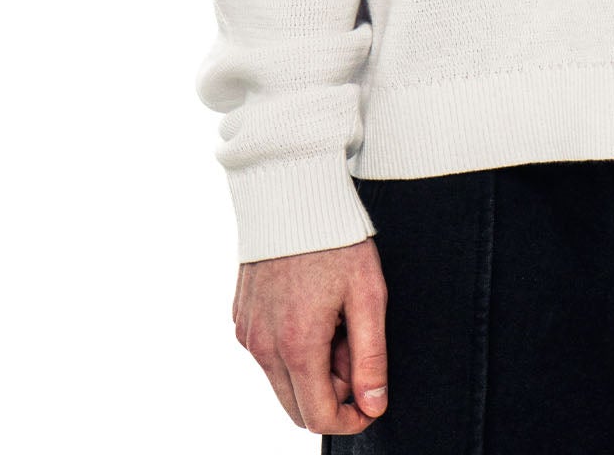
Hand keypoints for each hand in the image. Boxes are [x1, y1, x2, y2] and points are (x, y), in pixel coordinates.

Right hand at [230, 237, 389, 433]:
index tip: (371, 401)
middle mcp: (263, 346)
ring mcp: (247, 333)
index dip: (351, 420)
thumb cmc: (337, 241)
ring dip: (312, 370)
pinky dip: (291, 349)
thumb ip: (370, 357)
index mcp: (297, 345)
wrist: (293, 194)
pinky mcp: (241, 318)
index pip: (319, 419)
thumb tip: (373, 406)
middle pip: (297, 407)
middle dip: (332, 394)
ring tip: (336, 322)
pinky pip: (267, 355)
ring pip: (281, 382)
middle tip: (355, 349)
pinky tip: (312, 310)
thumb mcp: (368, 295)